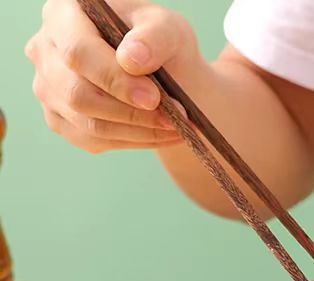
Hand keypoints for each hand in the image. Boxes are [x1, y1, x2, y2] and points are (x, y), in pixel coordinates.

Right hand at [25, 0, 197, 152]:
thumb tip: (132, 60)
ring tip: (175, 128)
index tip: (154, 97)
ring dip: (138, 132)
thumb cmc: (158, 43)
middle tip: (172, 120)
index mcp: (64, 14)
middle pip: (79, 94)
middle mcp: (46, 50)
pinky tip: (160, 135)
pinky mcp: (61, 119)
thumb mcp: (167, 28)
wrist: (160, 71)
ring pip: (89, 124)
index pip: (78, 52)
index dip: (114, 79)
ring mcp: (49, 88)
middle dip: (131, 113)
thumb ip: (153, 36)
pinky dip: (133, 142)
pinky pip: (93, 141)